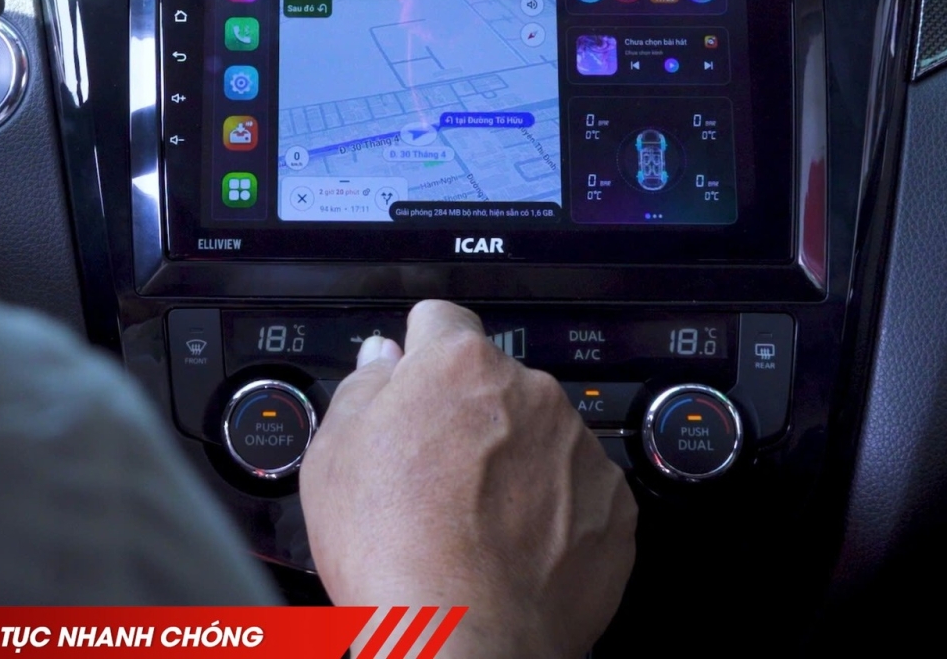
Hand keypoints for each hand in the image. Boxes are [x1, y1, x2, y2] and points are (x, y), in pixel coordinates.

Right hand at [300, 301, 636, 658]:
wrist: (463, 641)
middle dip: (469, 415)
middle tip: (434, 477)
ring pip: (539, 435)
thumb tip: (383, 359)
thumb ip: (362, 386)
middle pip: (493, 383)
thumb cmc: (394, 552)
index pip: (440, 321)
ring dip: (515, 462)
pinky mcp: (613, 504)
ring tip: (473, 523)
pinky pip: (579, 489)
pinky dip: (555, 511)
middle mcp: (530, 392)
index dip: (418, 352)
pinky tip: (515, 548)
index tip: (413, 383)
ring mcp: (578, 447)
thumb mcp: (333, 455)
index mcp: (459, 365)